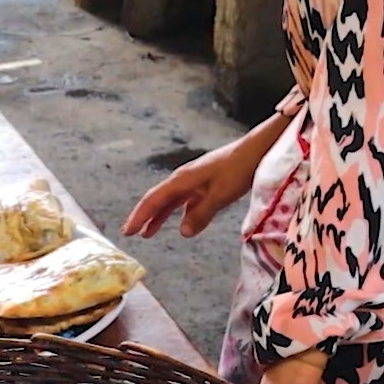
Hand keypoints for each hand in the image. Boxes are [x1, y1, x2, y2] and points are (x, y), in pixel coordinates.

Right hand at [122, 137, 264, 239]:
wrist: (256, 150)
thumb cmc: (239, 169)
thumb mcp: (221, 195)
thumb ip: (201, 214)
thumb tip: (182, 233)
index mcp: (182, 179)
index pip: (154, 199)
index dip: (140, 216)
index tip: (127, 231)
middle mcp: (184, 179)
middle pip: (158, 199)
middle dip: (143, 216)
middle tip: (130, 233)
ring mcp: (194, 181)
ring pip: (170, 201)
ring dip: (158, 216)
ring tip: (147, 232)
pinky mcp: (205, 184)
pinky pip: (184, 201)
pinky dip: (177, 213)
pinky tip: (179, 224)